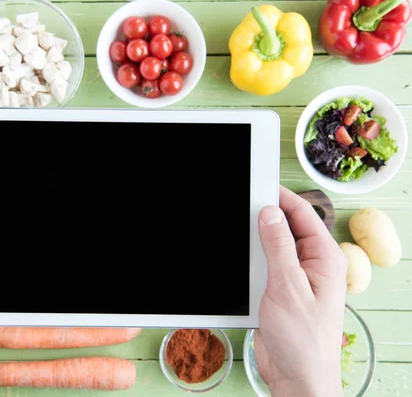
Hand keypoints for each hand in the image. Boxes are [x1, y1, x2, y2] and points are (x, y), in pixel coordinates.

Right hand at [255, 187, 347, 396]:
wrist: (297, 376)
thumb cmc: (303, 339)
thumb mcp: (288, 287)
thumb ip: (278, 247)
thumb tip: (270, 213)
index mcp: (324, 259)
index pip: (303, 214)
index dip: (280, 197)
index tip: (257, 185)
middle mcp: (312, 265)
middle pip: (287, 227)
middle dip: (264, 217)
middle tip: (240, 207)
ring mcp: (296, 277)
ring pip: (273, 246)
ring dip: (256, 241)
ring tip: (236, 233)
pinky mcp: (281, 290)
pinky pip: (266, 265)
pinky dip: (252, 259)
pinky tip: (239, 259)